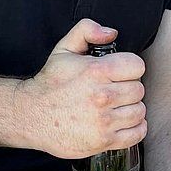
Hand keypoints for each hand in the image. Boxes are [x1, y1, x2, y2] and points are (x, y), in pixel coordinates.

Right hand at [14, 18, 145, 158]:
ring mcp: (104, 121)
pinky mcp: (103, 141)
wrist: (31, 115)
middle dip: (128, 89)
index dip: (129, 68)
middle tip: (115, 91)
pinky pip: (136, 134)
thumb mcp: (64, 48)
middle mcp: (102, 96)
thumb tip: (111, 33)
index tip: (120, 74)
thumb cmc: (50, 83)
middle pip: (139, 90)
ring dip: (131, 109)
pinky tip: (122, 122)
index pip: (137, 66)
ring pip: (139, 111)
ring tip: (117, 107)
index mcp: (96, 71)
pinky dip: (134, 129)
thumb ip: (87, 30)